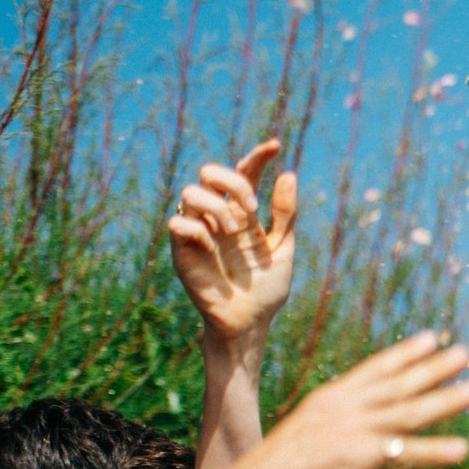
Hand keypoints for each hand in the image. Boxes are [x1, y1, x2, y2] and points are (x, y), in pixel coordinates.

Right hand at [169, 140, 297, 348]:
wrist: (249, 322)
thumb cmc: (266, 289)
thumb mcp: (283, 249)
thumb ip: (286, 215)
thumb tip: (289, 174)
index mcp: (243, 213)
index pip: (245, 173)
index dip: (258, 156)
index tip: (276, 145)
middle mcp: (218, 216)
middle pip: (210, 171)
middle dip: (232, 180)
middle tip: (252, 208)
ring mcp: (199, 229)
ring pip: (191, 191)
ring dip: (217, 207)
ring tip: (233, 232)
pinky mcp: (182, 248)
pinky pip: (179, 221)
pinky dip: (200, 231)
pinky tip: (213, 251)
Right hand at [191, 332, 468, 468]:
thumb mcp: (306, 439)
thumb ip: (333, 432)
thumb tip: (354, 440)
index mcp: (329, 399)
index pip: (373, 369)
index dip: (405, 353)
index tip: (430, 337)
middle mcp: (343, 407)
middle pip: (398, 383)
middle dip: (434, 367)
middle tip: (465, 353)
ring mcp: (352, 429)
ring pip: (410, 410)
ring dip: (447, 399)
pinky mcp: (358, 456)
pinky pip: (405, 453)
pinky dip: (436, 450)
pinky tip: (463, 448)